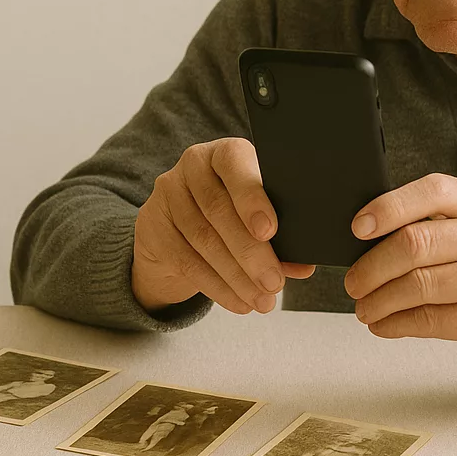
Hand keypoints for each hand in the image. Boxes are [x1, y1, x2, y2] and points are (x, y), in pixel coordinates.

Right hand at [132, 137, 315, 313]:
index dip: (252, 198)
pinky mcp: (152, 225)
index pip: (235, 164)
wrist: (180, 229)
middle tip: (274, 283)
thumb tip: (304, 266)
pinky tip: (239, 302)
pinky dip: (217, 287)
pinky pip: (186, 261)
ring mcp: (168, 193)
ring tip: (262, 300)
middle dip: (251, 252)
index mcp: (226, 153)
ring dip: (237, 276)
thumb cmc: (233, 216)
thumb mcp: (257, 217)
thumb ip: (282, 236)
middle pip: (219, 209)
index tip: (270, 230)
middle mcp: (193, 164)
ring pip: (203, 239)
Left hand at [344, 173, 456, 377]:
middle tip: (354, 282)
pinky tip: (385, 325)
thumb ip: (446, 226)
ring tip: (366, 308)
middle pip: (417, 242)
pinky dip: (397, 324)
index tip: (358, 227)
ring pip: (419, 283)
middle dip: (372, 265)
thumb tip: (373, 236)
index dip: (388, 207)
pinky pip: (430, 319)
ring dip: (380, 300)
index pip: (433, 190)